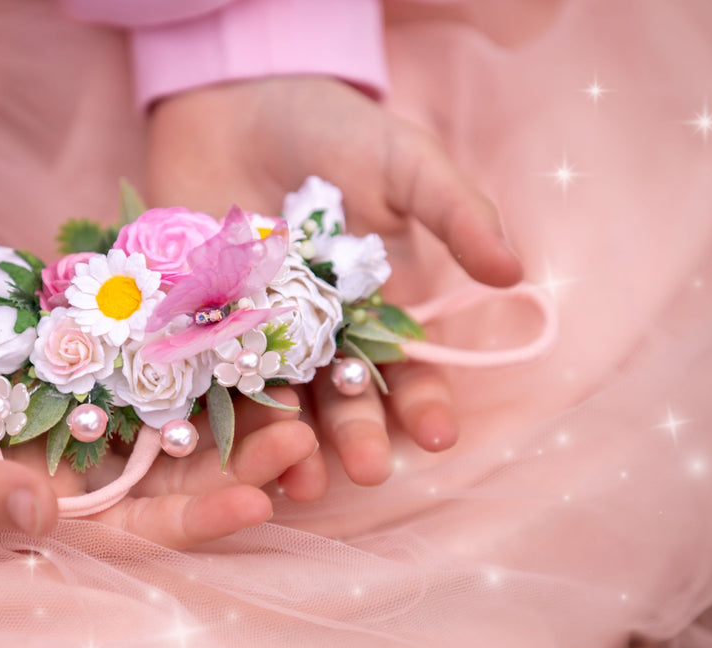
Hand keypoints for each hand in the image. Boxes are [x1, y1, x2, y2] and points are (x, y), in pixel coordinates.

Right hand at [0, 313, 317, 547]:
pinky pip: (152, 361)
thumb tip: (41, 517)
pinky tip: (235, 328)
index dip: (200, 522)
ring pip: (180, 417)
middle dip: (241, 460)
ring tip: (291, 382)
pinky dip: (192, 349)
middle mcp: (92, 470)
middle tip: (300, 435)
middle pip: (181, 475)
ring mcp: (97, 416)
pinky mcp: (95, 365)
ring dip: (234, 403)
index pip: (144, 531)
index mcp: (61, 514)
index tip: (257, 505)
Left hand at [146, 76, 522, 497]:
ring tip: (296, 484)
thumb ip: (456, 213)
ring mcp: (254, 333)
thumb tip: (515, 271)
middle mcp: (315, 334)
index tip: (438, 436)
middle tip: (364, 472)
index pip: (403, 369)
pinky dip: (212, 411)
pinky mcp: (197, 323)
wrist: (237, 99)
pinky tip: (219, 447)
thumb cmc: (332, 131)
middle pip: (338, 397)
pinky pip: (205, 372)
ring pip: (274, 400)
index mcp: (372, 309)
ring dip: (286, 445)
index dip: (422, 403)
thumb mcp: (406, 161)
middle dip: (355, 435)